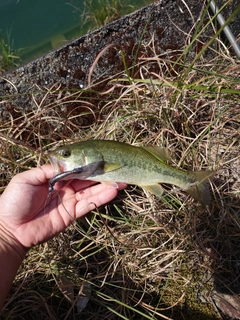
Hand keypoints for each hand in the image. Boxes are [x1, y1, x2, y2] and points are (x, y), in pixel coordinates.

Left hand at [0, 164, 126, 250]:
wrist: (11, 229)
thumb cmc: (14, 201)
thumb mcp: (26, 180)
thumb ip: (46, 170)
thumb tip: (65, 164)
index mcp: (54, 176)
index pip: (75, 167)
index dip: (87, 162)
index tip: (101, 156)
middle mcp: (65, 187)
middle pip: (87, 178)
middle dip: (102, 172)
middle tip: (118, 167)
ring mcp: (70, 200)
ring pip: (92, 190)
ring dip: (106, 185)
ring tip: (122, 179)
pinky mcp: (73, 213)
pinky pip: (90, 204)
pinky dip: (101, 198)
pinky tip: (113, 191)